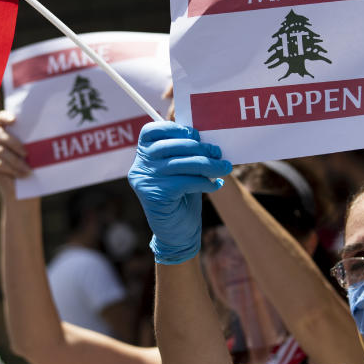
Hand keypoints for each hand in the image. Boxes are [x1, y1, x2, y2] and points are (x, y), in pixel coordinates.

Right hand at [0, 110, 30, 199]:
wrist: (27, 192)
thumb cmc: (36, 170)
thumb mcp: (38, 153)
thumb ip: (35, 142)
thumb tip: (45, 135)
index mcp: (12, 132)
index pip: (1, 119)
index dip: (4, 117)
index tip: (14, 120)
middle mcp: (0, 140)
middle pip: (0, 134)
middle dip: (14, 143)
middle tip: (26, 153)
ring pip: (0, 150)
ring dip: (15, 161)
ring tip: (28, 170)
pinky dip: (10, 168)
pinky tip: (21, 175)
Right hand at [128, 122, 231, 263]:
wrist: (178, 235)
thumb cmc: (182, 198)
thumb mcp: (181, 170)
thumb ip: (185, 153)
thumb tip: (205, 137)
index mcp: (142, 156)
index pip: (150, 131)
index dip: (173, 128)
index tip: (195, 135)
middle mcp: (139, 167)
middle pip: (170, 146)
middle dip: (198, 148)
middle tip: (218, 152)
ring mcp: (145, 182)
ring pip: (180, 164)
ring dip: (207, 164)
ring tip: (224, 168)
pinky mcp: (155, 196)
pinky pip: (185, 181)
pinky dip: (204, 182)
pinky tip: (214, 185)